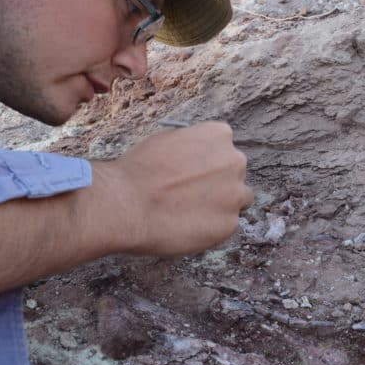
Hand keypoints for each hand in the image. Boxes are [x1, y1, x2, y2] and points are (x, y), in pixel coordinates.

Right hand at [99, 121, 252, 256]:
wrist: (126, 203)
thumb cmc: (138, 170)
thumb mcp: (166, 140)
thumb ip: (190, 146)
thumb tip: (194, 156)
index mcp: (218, 135)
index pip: (224, 147)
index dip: (208, 161)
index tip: (196, 171)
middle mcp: (234, 161)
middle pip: (234, 173)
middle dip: (218, 182)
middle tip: (193, 194)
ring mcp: (235, 194)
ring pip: (238, 200)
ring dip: (221, 205)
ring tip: (191, 213)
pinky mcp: (229, 224)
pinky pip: (226, 226)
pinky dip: (211, 228)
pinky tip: (187, 228)